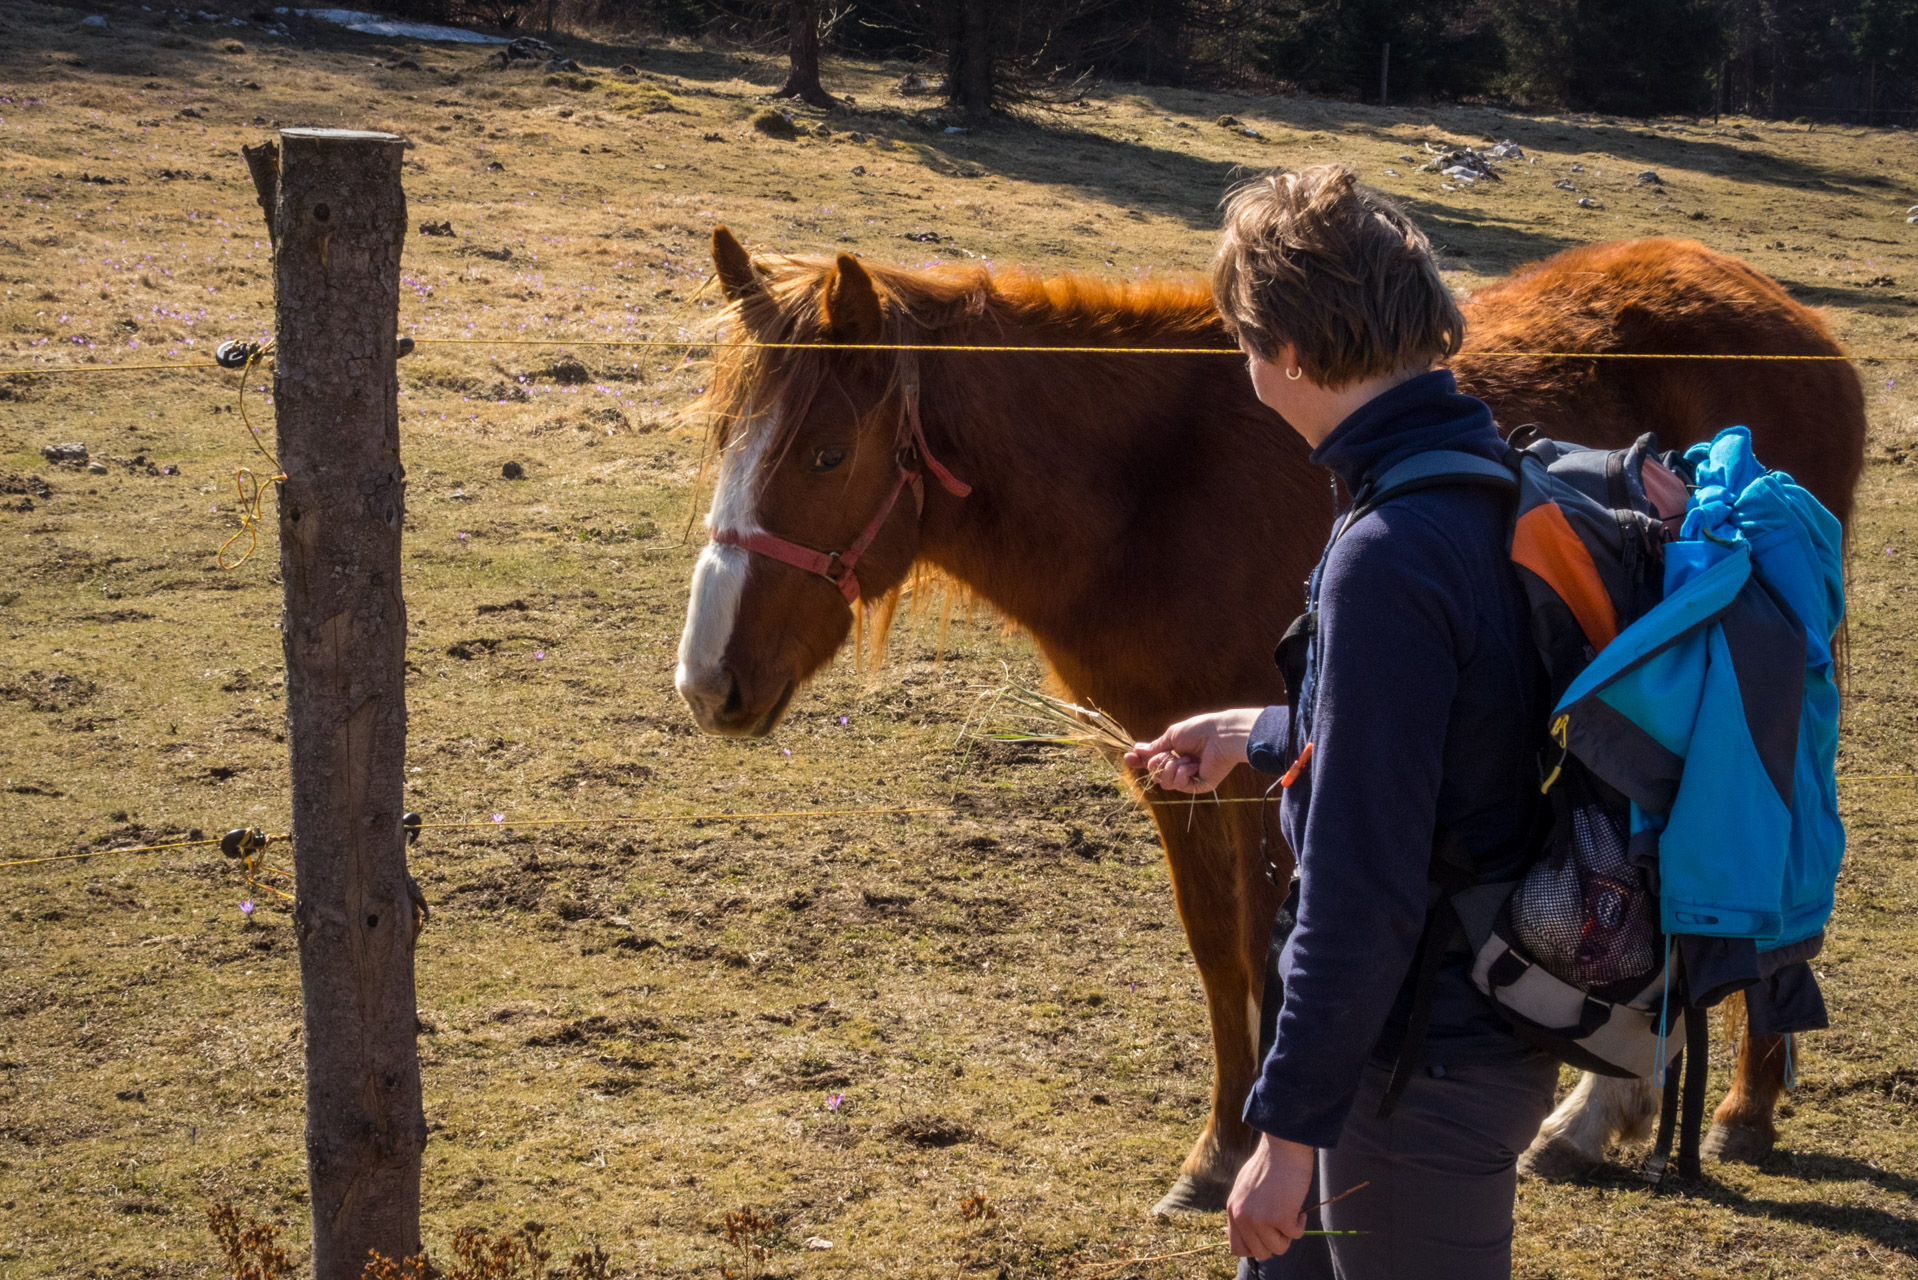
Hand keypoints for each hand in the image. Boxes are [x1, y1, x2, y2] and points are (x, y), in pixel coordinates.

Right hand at [1122, 707, 1261, 793]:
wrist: (1220, 735)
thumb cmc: (1199, 731)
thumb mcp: (1172, 736)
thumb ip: (1155, 746)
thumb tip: (1137, 750)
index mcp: (1175, 752)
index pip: (1153, 761)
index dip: (1140, 761)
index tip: (1128, 757)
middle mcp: (1181, 766)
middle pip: (1155, 774)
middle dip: (1157, 763)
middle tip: (1167, 754)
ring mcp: (1189, 778)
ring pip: (1164, 782)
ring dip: (1171, 767)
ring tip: (1186, 758)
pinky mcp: (1198, 786)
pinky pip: (1178, 785)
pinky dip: (1182, 772)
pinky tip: (1193, 764)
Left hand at [1227, 1133, 1314, 1260]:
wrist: (1283, 1147)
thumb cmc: (1269, 1163)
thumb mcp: (1245, 1187)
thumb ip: (1246, 1209)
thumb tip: (1254, 1232)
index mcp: (1233, 1209)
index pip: (1237, 1248)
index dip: (1254, 1246)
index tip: (1266, 1236)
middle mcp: (1243, 1217)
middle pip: (1260, 1253)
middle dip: (1274, 1241)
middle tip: (1281, 1222)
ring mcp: (1261, 1219)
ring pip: (1279, 1249)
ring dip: (1288, 1233)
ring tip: (1289, 1210)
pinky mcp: (1281, 1217)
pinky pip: (1295, 1235)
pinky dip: (1300, 1223)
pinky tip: (1298, 1205)